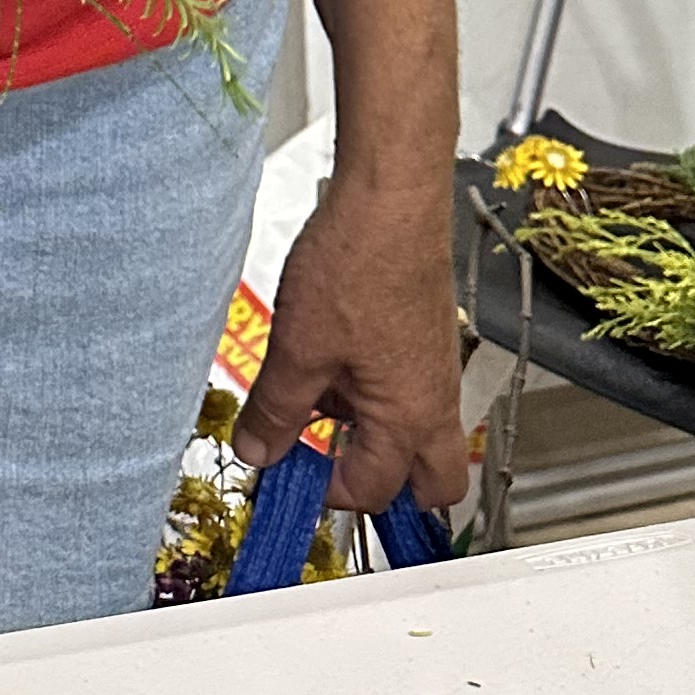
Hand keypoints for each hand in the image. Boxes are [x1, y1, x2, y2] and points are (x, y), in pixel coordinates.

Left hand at [234, 174, 468, 512]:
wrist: (391, 200)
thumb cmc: (359, 265)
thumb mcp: (299, 348)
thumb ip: (276, 409)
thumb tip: (257, 452)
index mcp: (410, 419)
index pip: (374, 490)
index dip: (327, 494)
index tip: (288, 478)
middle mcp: (436, 402)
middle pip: (432, 481)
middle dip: (384, 487)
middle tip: (329, 471)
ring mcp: (436, 369)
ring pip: (418, 432)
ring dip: (371, 433)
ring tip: (314, 401)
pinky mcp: (427, 338)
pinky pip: (410, 389)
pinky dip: (374, 393)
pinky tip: (329, 357)